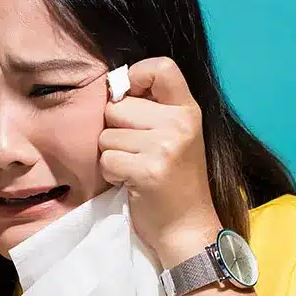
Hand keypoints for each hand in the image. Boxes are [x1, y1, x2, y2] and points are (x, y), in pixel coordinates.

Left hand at [98, 57, 221, 261]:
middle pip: (117, 107)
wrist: (188, 228)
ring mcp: (164, 147)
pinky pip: (106, 160)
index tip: (129, 96)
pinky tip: (130, 183)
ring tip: (135, 169)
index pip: (161, 67)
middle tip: (136, 152)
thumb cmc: (175, 182)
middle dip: (115, 130)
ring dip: (112, 155)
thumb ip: (154, 110)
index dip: (135, 76)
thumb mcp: (177, 137)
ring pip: (106, 136)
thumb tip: (113, 87)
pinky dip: (111, 174)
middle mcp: (179, 124)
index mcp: (188, 110)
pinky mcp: (147, 171)